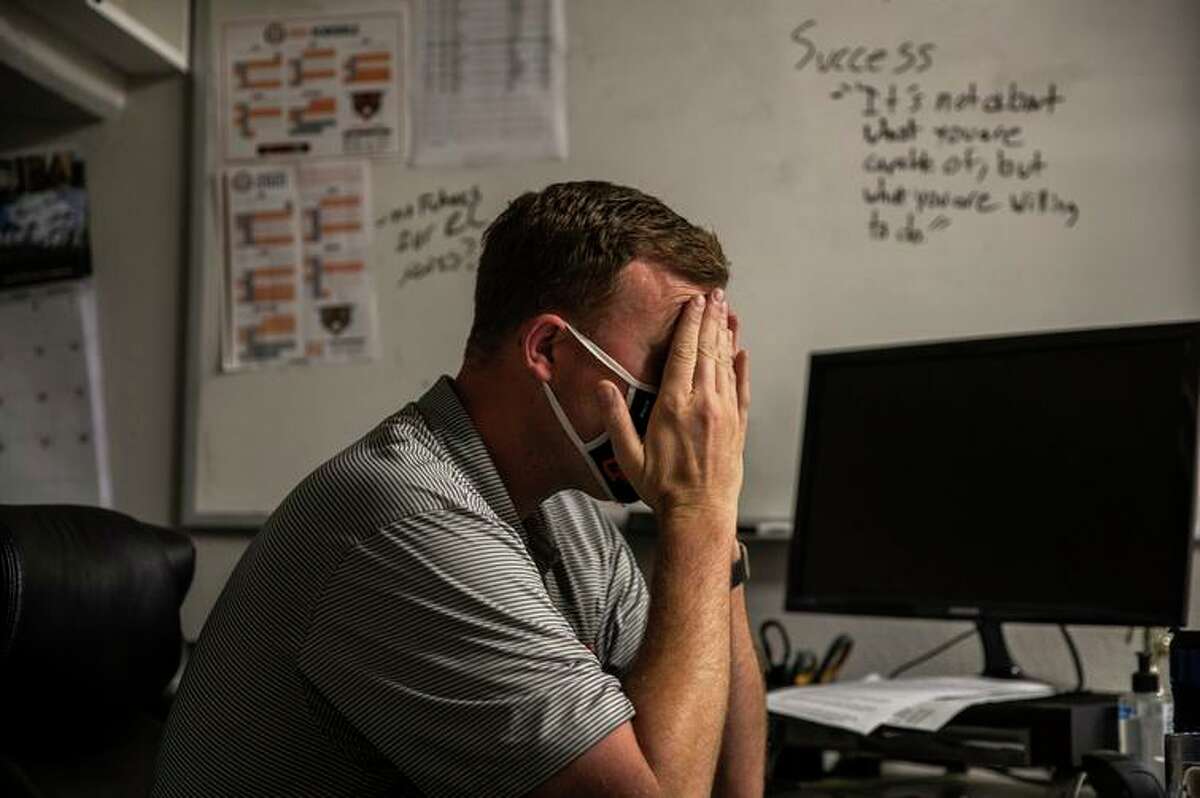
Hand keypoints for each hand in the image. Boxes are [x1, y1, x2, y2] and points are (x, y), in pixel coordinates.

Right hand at [598, 289, 749, 523]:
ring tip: (727, 312)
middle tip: (715, 295)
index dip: (689, 324)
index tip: (694, 303)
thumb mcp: (628, 455)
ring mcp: (724, 414)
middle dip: (711, 319)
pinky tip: (743, 352)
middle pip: (708, 350)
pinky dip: (743, 367)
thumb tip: (602, 387)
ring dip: (726, 335)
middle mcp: (703, 404)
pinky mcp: (738, 427)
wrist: (699, 514)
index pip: (684, 353)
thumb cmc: (663, 489)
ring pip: (727, 364)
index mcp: (674, 406)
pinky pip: (742, 389)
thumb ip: (615, 418)